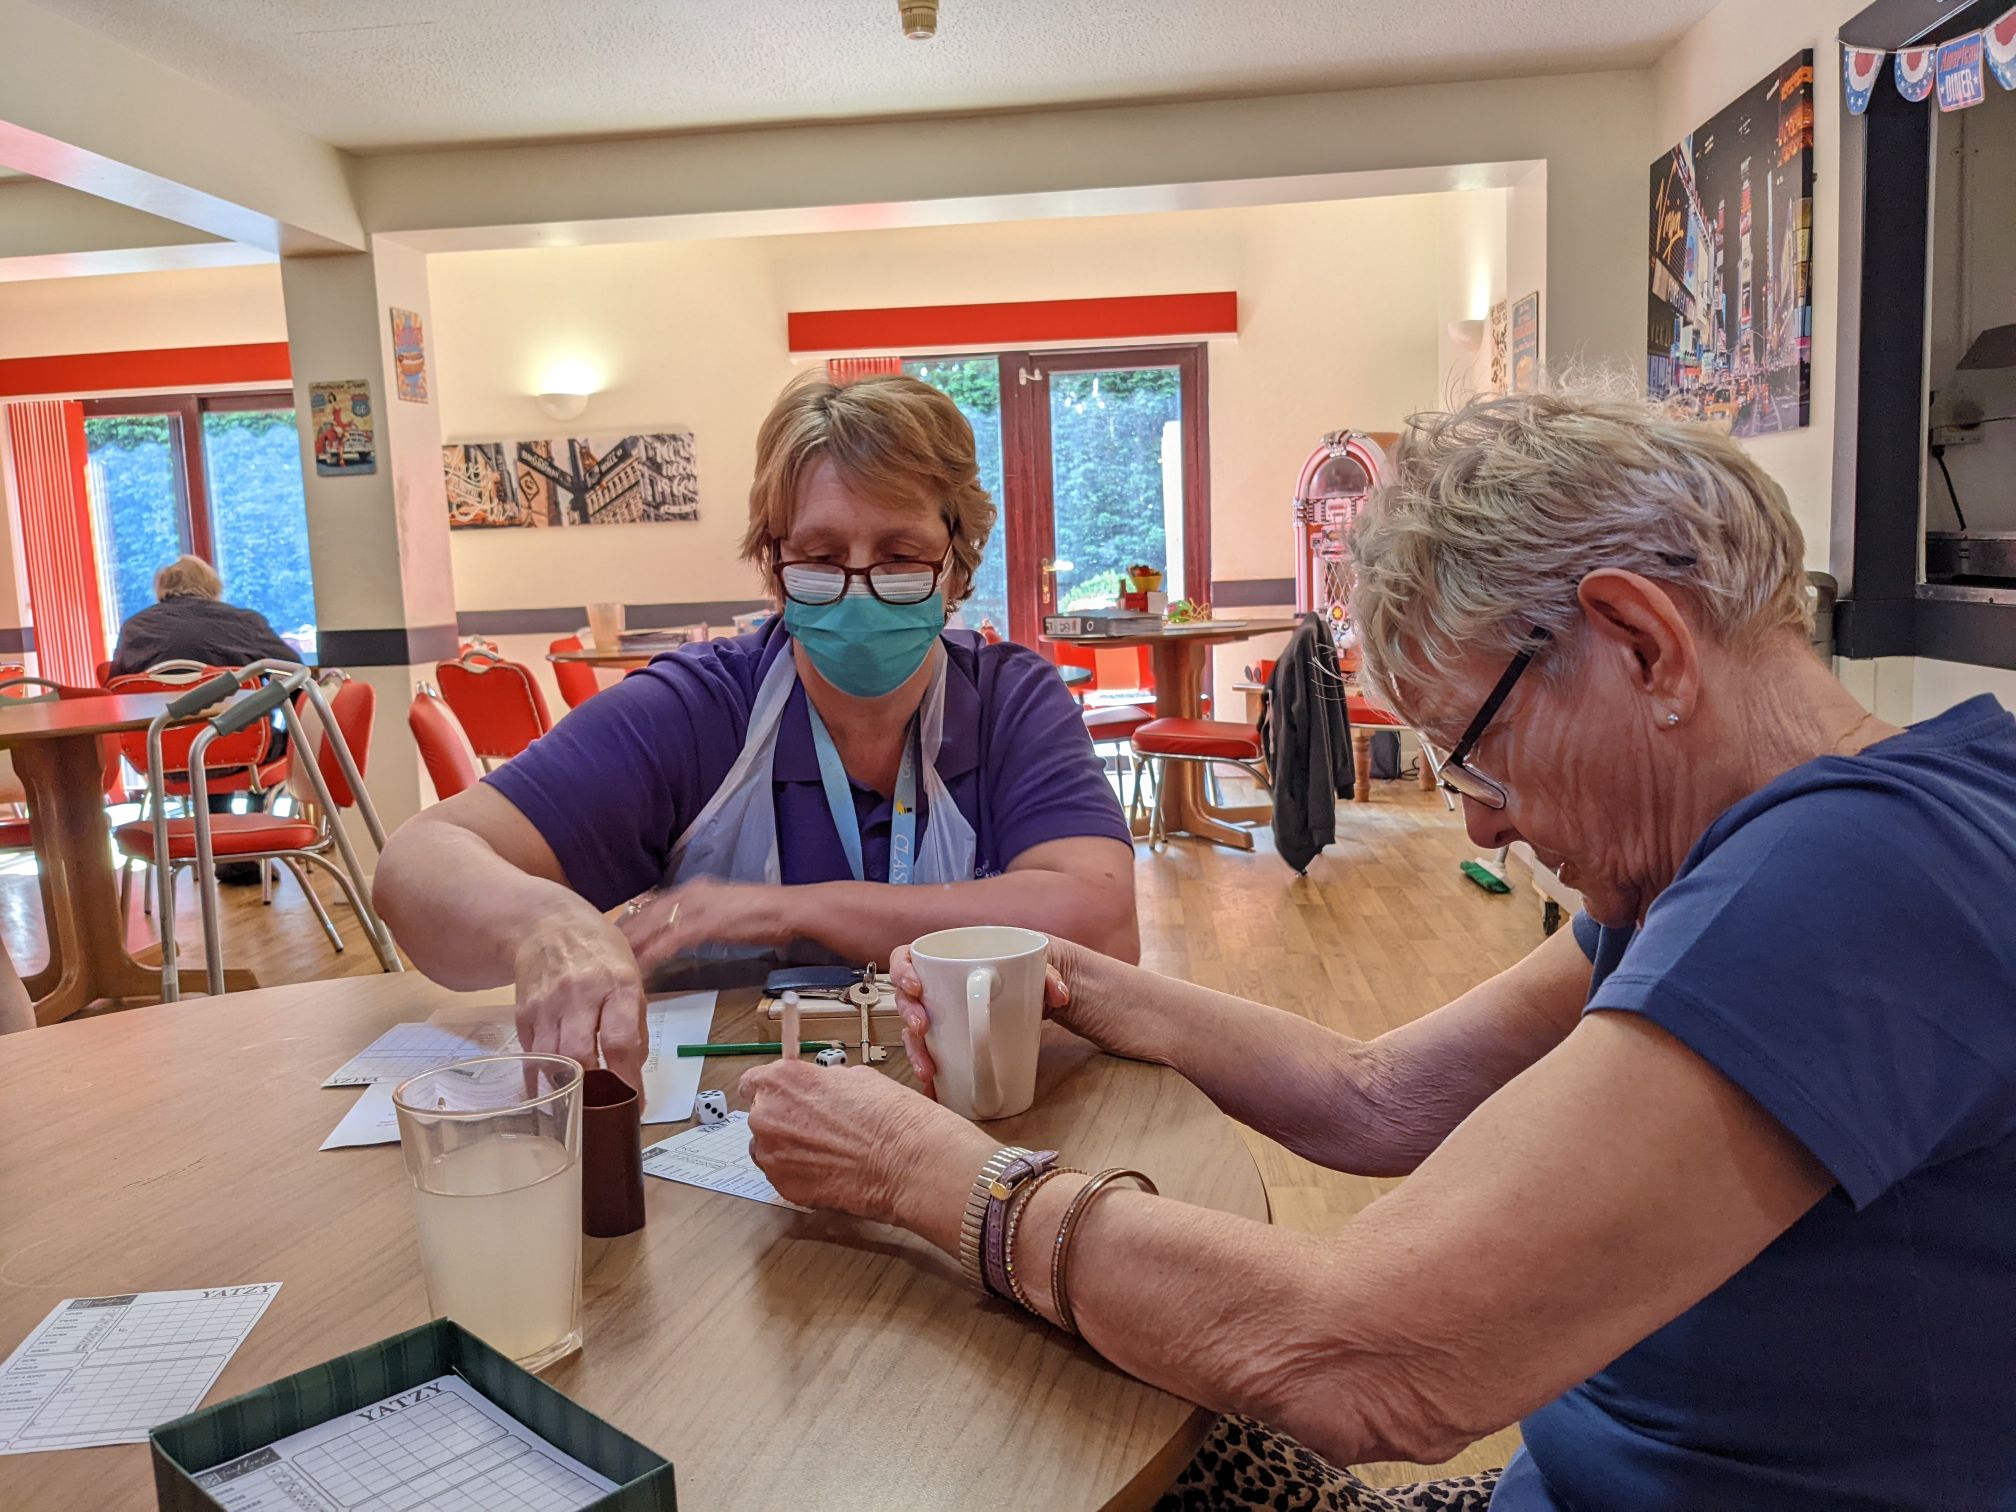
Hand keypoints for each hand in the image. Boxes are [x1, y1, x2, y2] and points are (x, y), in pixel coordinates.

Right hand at [513, 911, 647, 1088]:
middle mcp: (580, 994)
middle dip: (592, 1090)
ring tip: (582, 1102)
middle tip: (604, 1109)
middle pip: (578, 1055)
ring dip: (567, 1087)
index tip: (634, 1105)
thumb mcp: (632, 980)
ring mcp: (546, 1004)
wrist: (549, 925)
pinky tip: (555, 1087)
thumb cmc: (600, 955)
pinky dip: (544, 1076)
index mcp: (618, 985)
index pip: (620, 1041)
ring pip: (551, 1060)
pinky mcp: (523, 1013)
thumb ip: (634, 1027)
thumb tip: (631, 1078)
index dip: (626, 1079)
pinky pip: (531, 1056)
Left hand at [614, 877, 788, 973]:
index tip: (610, 939)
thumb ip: (700, 920)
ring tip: (610, 967)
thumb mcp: (723, 913)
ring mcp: (696, 907)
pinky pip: (669, 942)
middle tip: (598, 956)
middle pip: (643, 915)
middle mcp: (689, 893)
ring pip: (652, 928)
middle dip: (621, 936)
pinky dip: (652, 956)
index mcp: (693, 890)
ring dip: (630, 948)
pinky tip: (639, 971)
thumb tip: (682, 934)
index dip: (629, 924)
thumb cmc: (764, 915)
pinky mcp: (705, 924)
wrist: (789, 910)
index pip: (650, 906)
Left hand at [740, 1059, 991, 1242]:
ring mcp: (771, 1155)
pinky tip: (830, 1170)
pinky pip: (782, 1176)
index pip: (752, 1083)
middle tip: (818, 1128)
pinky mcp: (783, 1187)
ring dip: (789, 1149)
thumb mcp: (855, 1078)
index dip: (771, 1090)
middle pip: (762, 1117)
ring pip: (769, 1149)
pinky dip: (800, 1174)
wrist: (906, 1161)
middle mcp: (767, 1116)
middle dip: (785, 1120)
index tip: (781, 1097)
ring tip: (826, 1151)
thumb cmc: (889, 1117)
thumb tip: (818, 1090)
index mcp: (782, 1081)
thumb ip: (822, 1083)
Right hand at [890, 939, 1083, 1101]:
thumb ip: (1050, 975)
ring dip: (915, 1051)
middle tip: (923, 1027)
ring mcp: (939, 1016)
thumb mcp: (1037, 965)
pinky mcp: (948, 1041)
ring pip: (913, 1033)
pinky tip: (934, 1088)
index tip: (917, 986)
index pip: (906, 957)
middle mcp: (936, 989)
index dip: (903, 971)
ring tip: (928, 1069)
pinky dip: (929, 1073)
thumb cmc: (1025, 968)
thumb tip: (1058, 994)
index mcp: (946, 961)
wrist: (1035, 992)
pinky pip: (929, 1056)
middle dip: (909, 1015)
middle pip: (905, 999)